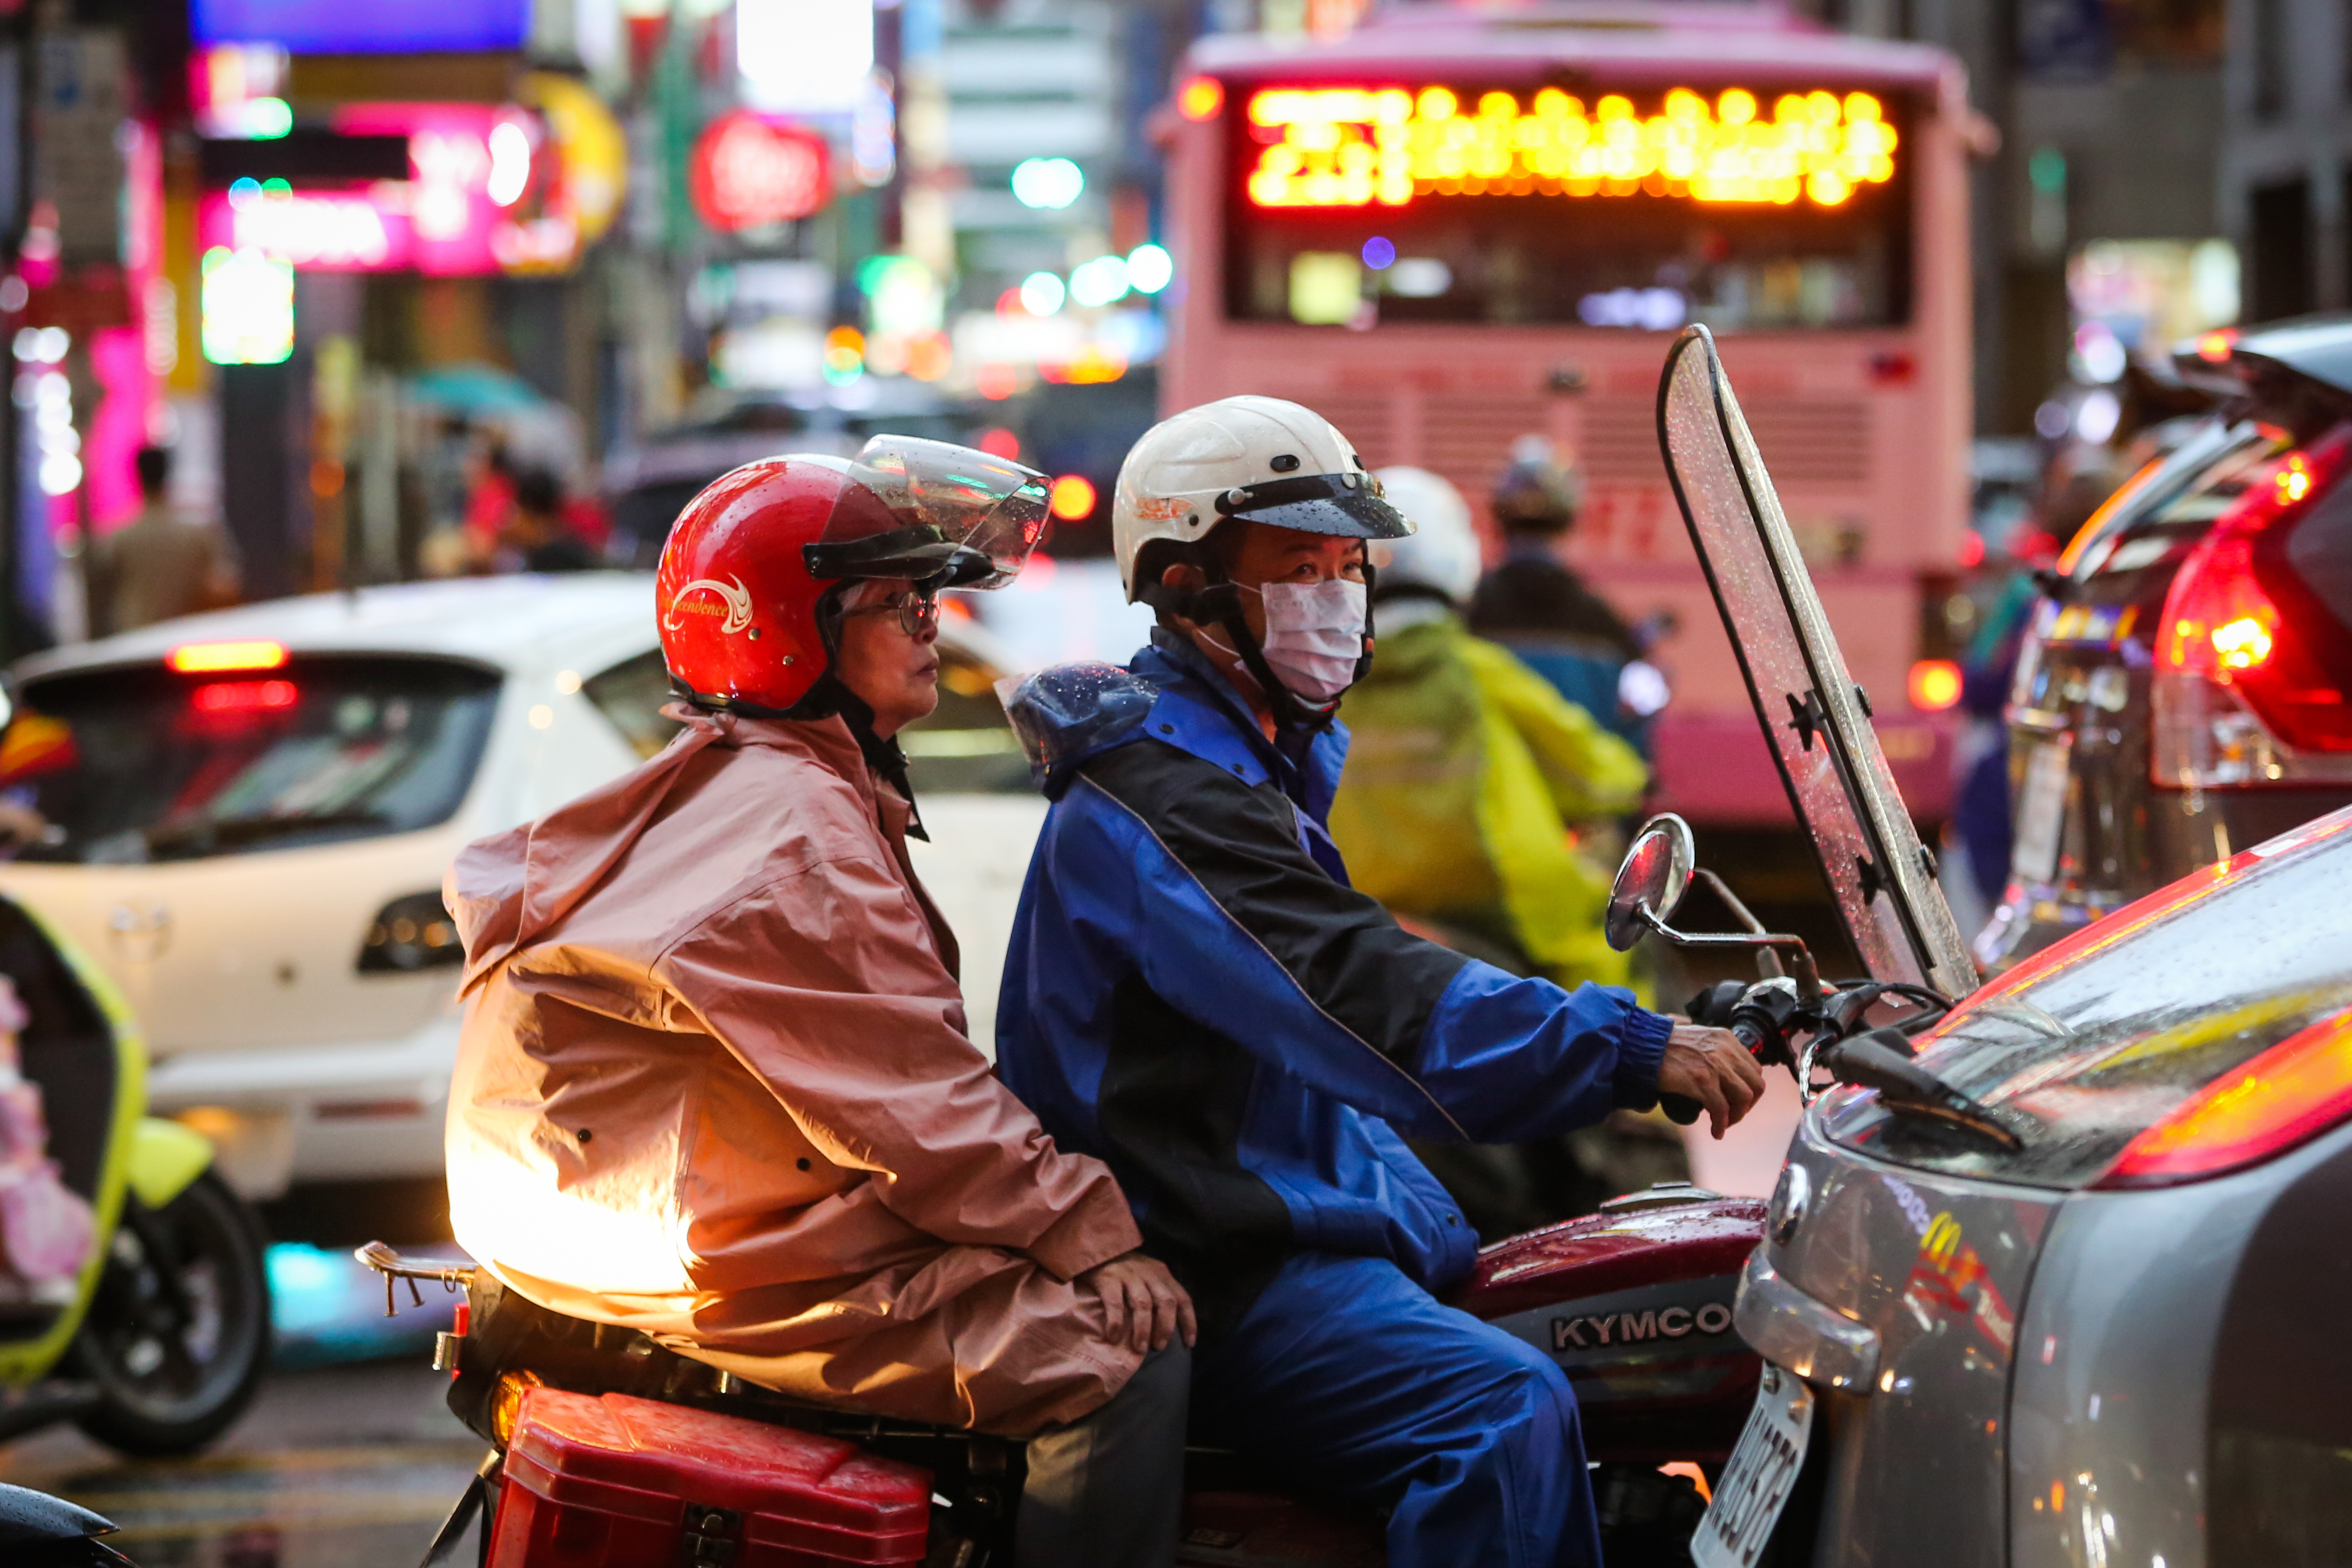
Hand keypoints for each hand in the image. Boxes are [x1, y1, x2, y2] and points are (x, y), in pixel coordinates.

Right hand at [1078, 1251, 1197, 1352]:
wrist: (1094, 1247)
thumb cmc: (1123, 1268)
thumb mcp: (1146, 1275)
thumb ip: (1156, 1293)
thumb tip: (1165, 1329)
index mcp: (1162, 1274)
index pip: (1182, 1299)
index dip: (1189, 1322)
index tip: (1188, 1344)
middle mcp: (1149, 1273)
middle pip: (1166, 1302)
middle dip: (1165, 1328)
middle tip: (1159, 1347)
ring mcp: (1129, 1275)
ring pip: (1143, 1304)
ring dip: (1144, 1329)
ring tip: (1140, 1349)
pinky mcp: (1108, 1278)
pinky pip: (1115, 1303)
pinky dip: (1117, 1322)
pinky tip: (1114, 1337)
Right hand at [1658, 1021, 1765, 1139]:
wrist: (1641, 1046)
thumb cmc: (1662, 1045)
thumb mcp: (1696, 1038)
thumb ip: (1711, 1049)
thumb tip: (1718, 1073)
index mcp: (1726, 1039)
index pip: (1755, 1069)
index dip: (1749, 1089)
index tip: (1737, 1100)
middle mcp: (1725, 1050)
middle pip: (1755, 1085)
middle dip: (1747, 1105)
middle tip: (1733, 1114)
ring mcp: (1715, 1065)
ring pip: (1744, 1098)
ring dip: (1736, 1116)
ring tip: (1724, 1123)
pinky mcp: (1702, 1081)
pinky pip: (1721, 1109)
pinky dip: (1721, 1124)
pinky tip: (1716, 1131)